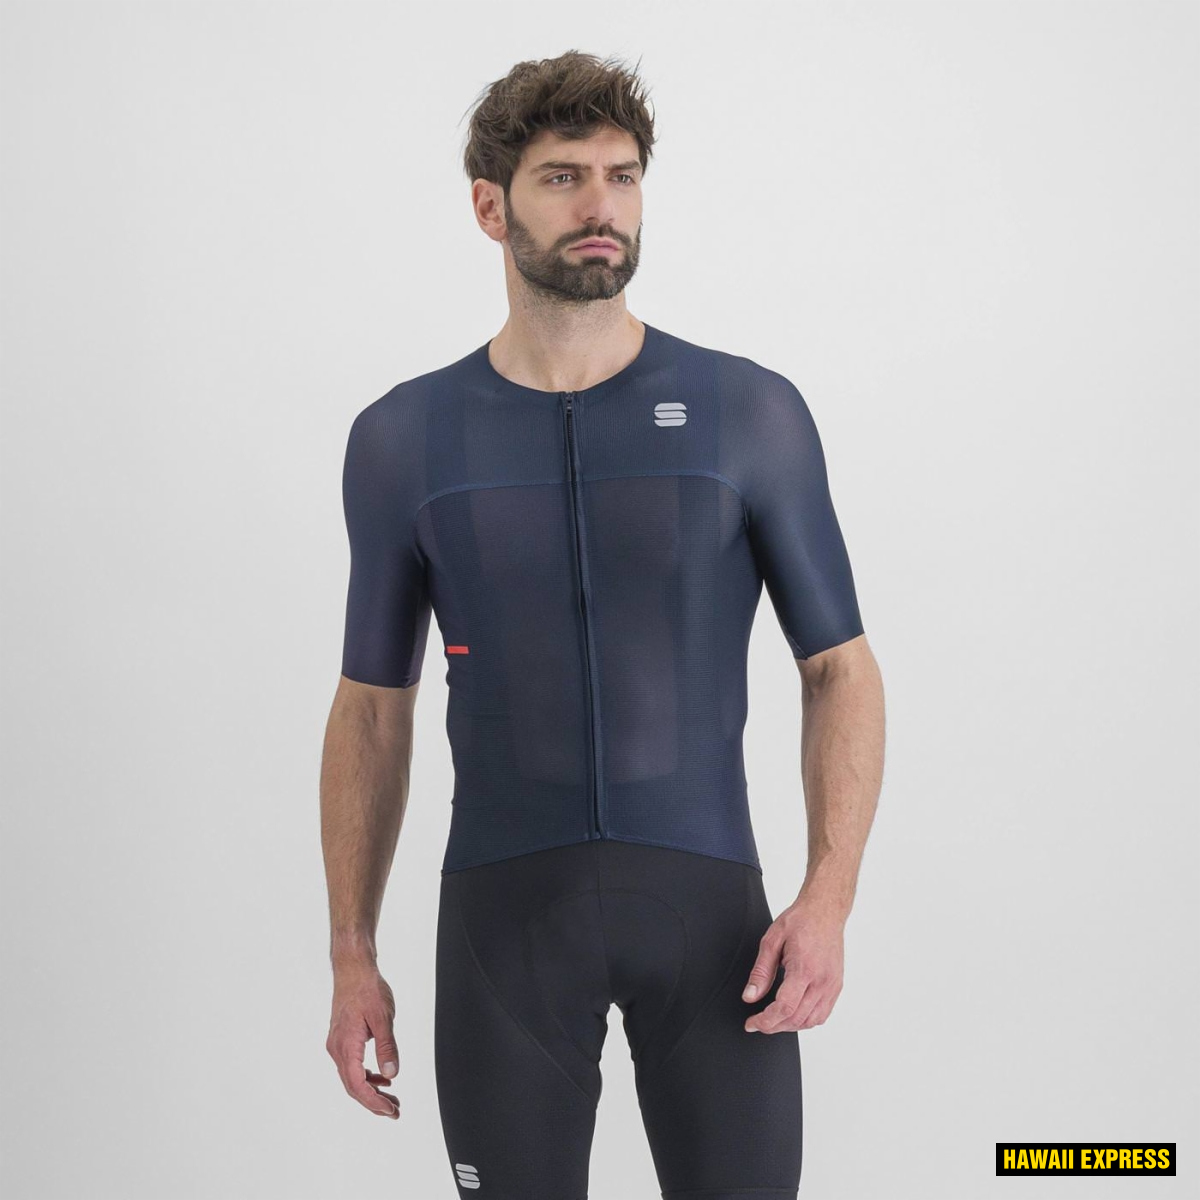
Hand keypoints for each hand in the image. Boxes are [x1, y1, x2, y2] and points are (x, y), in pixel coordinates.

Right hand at [326, 962, 400, 1117]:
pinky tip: (382, 1078)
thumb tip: (391, 1073)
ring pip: (352, 1077)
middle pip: (353, 1086)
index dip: (373, 1102)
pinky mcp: (342, 1039)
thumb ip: (387, 1047)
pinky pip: (352, 1065)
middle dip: (373, 1102)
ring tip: (391, 1099)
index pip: (357, 1085)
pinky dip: (366, 1075)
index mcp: (346, 1046)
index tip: (390, 1110)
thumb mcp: (383, 1017)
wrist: (353, 969)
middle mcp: (337, 1049)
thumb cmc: (367, 988)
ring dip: (371, 1090)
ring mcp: (338, 1044)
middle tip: (394, 1111)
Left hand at [740, 896, 844, 1032]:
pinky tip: (793, 1014)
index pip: (784, 1007)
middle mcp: (822, 981)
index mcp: (804, 969)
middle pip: (796, 1018)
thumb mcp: (772, 940)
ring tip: (773, 1020)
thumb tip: (750, 996)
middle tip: (757, 1023)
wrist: (825, 911)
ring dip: (790, 1026)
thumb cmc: (800, 920)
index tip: (752, 1023)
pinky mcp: (836, 986)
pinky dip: (806, 1020)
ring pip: (811, 1021)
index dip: (765, 1021)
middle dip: (773, 1026)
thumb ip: (761, 971)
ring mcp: (832, 985)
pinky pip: (822, 1014)